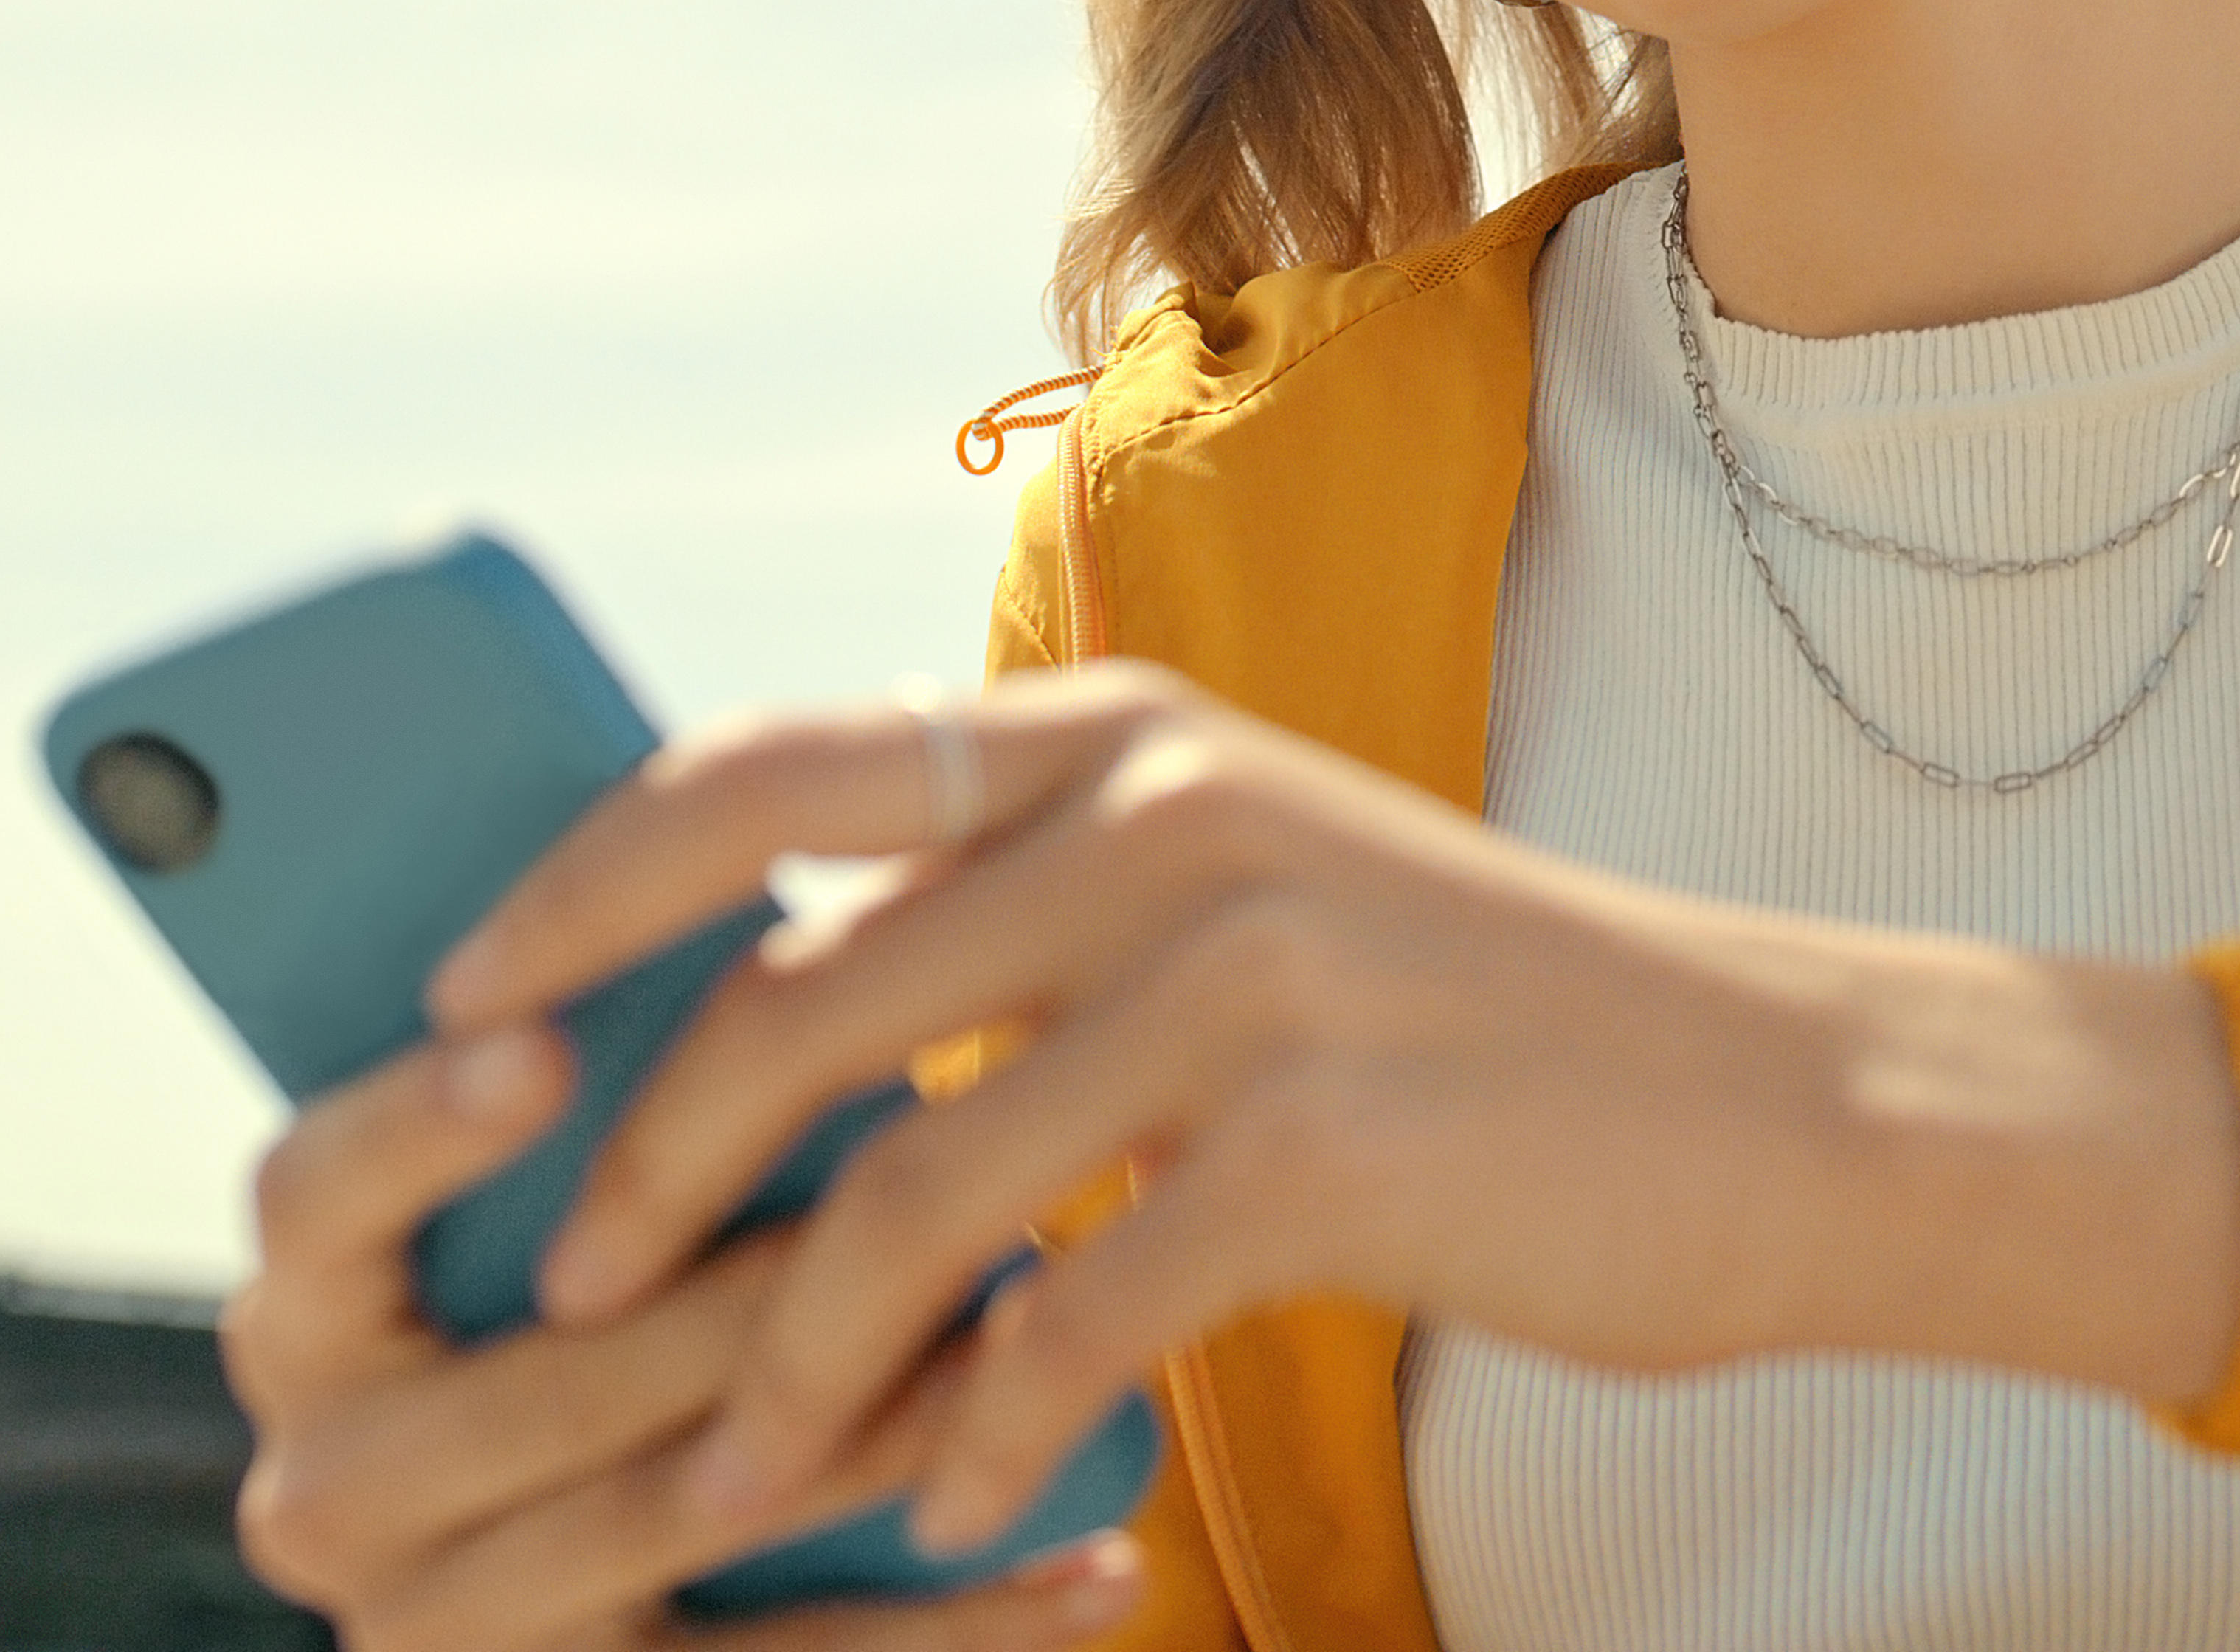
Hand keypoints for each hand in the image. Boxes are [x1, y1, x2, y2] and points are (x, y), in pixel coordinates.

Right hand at [220, 1016, 1152, 1651]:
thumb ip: (621, 1085)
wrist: (642, 1596)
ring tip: (1045, 1348)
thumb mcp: (593, 1205)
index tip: (542, 1043)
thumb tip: (764, 905)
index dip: (417, 1124)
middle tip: (931, 1188)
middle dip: (746, 1290)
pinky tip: (1102, 1561)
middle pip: (537, 1377)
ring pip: (672, 1513)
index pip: (308, 1197)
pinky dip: (951, 1623)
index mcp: (309, 1314)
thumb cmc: (643, 1303)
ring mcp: (435, 1627)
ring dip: (877, 1430)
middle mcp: (327, 1486)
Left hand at [421, 661, 2239, 1561]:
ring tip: (732, 1483)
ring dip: (787, 1367)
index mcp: (1122, 733)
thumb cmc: (1489, 1030)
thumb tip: (772, 1002)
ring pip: (902, 1190)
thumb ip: (1037, 911)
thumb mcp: (1251, 893)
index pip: (761, 771)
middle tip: (565, 1304)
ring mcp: (1247, 974)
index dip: (579, 887)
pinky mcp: (1318, 1147)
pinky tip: (953, 1507)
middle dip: (638, 1179)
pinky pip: (1063, 1319)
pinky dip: (976, 1436)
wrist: (1787, 1106)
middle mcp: (1165, 817)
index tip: (453, 1009)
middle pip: (786, 1002)